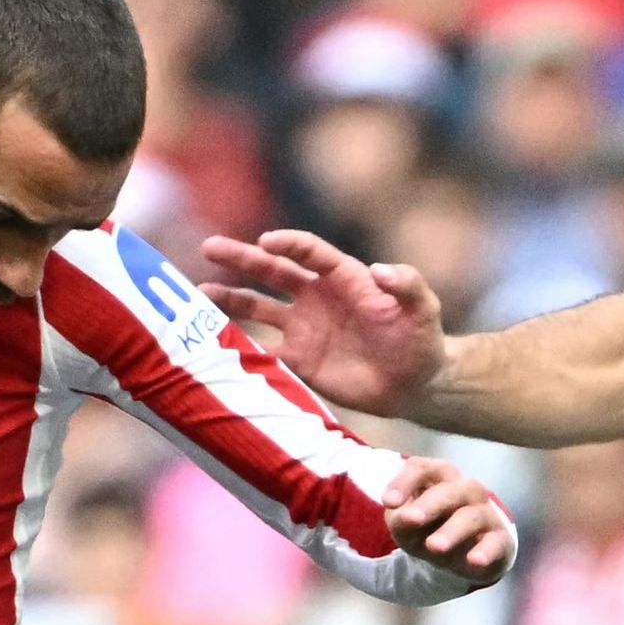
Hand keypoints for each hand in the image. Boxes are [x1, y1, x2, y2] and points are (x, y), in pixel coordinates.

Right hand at [198, 227, 447, 414]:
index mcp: (342, 277)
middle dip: (241, 259)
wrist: (415, 382)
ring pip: (258, 307)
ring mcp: (303, 329)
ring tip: (200, 293)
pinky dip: (239, 347)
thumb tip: (383, 269)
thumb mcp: (423, 307)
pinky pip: (262, 351)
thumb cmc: (421, 337)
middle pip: (272, 272)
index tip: (267, 241)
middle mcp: (316, 298)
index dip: (288, 244)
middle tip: (210, 247)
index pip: (308, 253)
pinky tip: (212, 342)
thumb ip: (408, 284)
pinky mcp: (298, 360)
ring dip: (230, 299)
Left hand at [378, 453, 516, 581]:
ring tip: (434, 547)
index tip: (388, 503)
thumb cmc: (429, 527)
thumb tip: (404, 517)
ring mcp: (484, 513)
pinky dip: (486, 551)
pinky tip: (474, 561)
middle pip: (449, 491)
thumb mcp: (406, 524)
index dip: (404, 482)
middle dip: (429, 505)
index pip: (421, 468)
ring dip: (451, 531)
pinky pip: (495, 542)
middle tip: (410, 519)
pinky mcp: (499, 539)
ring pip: (471, 517)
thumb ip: (400, 519)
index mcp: (438, 476)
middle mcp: (465, 489)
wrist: (463, 553)